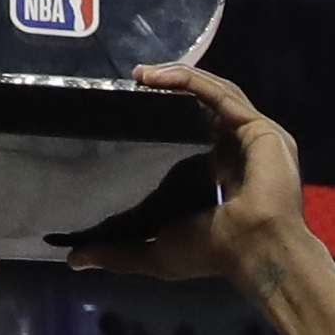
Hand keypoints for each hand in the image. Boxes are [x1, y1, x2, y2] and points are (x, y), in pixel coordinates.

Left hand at [67, 61, 310, 289]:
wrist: (254, 251)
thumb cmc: (214, 253)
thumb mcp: (154, 253)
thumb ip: (116, 253)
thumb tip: (74, 260)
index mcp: (219, 173)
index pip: (194, 131)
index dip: (165, 114)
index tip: (131, 105)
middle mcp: (238, 150)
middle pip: (204, 104)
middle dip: (169, 88)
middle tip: (133, 81)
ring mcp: (252, 137)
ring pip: (213, 92)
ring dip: (177, 77)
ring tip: (140, 74)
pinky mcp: (259, 128)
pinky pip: (221, 94)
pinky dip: (190, 81)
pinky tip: (157, 76)